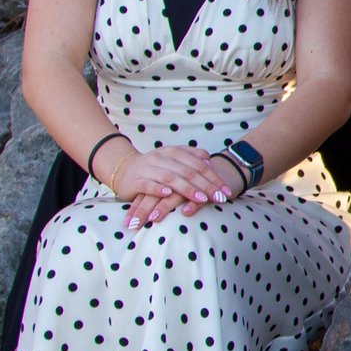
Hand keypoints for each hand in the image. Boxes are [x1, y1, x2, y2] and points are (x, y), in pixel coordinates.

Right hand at [108, 145, 240, 227]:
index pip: (199, 164)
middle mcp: (162, 157)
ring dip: (187, 188)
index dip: (214, 178)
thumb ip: (191, 157)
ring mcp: (148, 168)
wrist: (123, 169)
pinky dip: (158, 189)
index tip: (226, 192)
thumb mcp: (174, 160)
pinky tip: (167, 194)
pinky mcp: (135, 179)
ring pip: (171, 178)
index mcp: (174, 152)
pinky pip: (148, 184)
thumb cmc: (155, 167)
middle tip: (219, 198)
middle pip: (188, 172)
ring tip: (201, 198)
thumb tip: (209, 160)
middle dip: (206, 186)